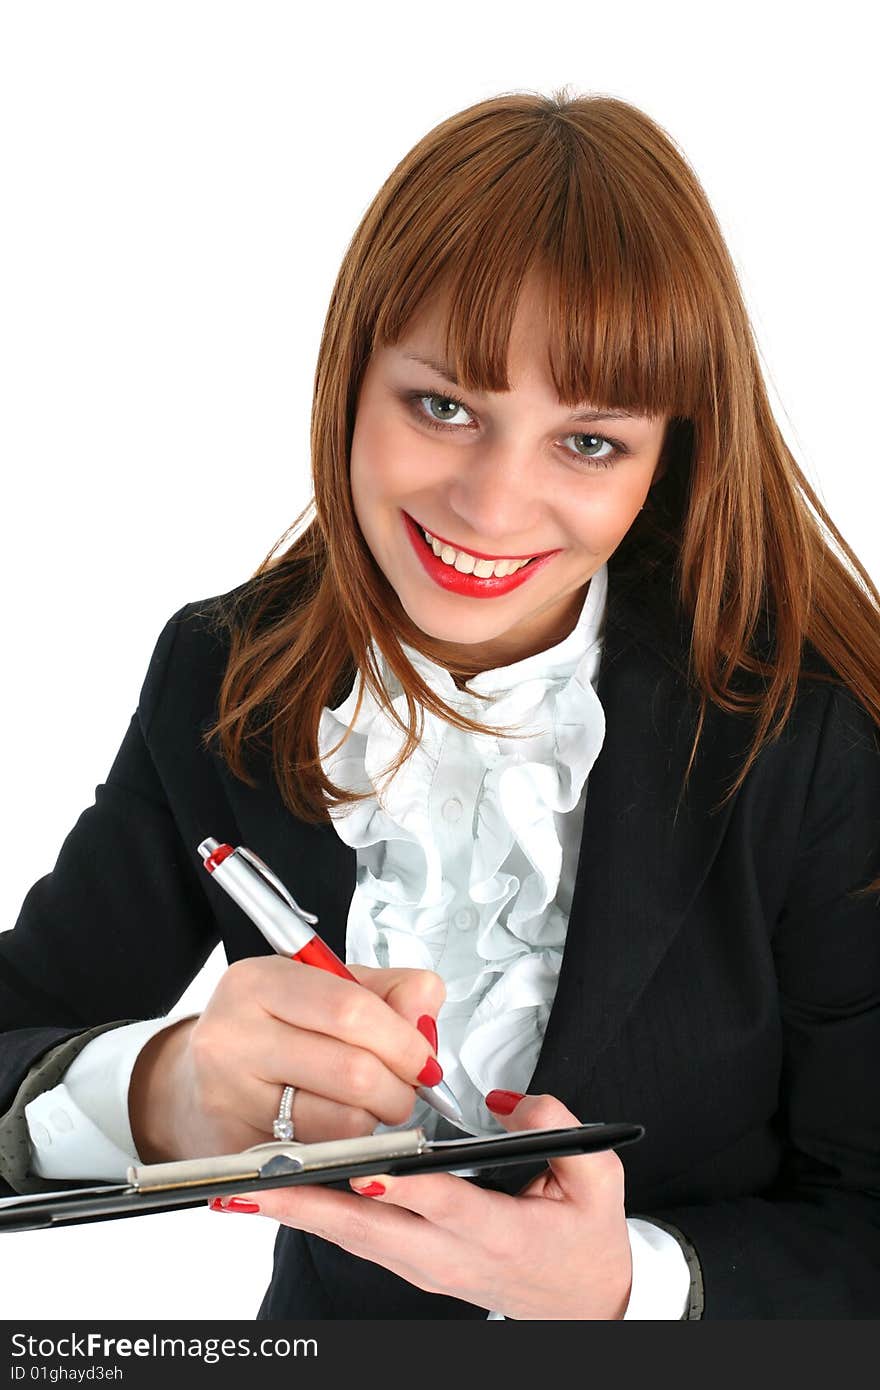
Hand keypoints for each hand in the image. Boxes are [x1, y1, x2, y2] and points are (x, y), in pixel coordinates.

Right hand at [129, 956, 445, 1161]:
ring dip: (376, 1121)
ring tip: (370, 1105)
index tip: (425, 1058)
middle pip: (354, 1071)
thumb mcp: (324, 989)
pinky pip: (322, 1157)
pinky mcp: (236, 1151)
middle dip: (400, 1087)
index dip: (403, 1039)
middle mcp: (233, 1036)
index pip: (352, 1010)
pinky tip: (337, 1126)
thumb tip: (426, 1006)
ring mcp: (228, 1098)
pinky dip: (347, 1147)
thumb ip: (387, 991)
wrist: (196, 1082)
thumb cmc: (273, 1028)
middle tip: (406, 1088)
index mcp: (258, 982)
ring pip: (343, 1123)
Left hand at [233, 1092, 632, 1319]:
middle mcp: (451, 1256)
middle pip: (371, 1230)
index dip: (401, 1188)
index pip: (443, 1206)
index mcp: (501, 1233)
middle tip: (251, 1184)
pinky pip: (356, 1238)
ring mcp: (426, 1266)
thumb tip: (504, 1099)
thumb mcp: (596, 1178)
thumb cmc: (582, 1237)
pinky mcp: (411, 1264)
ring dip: (297, 1211)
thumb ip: (556, 1127)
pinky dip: (315, 1216)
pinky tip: (278, 1195)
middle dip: (308, 1205)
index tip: (360, 1167)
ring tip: (242, 1186)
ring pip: (352, 1237)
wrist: (579, 1300)